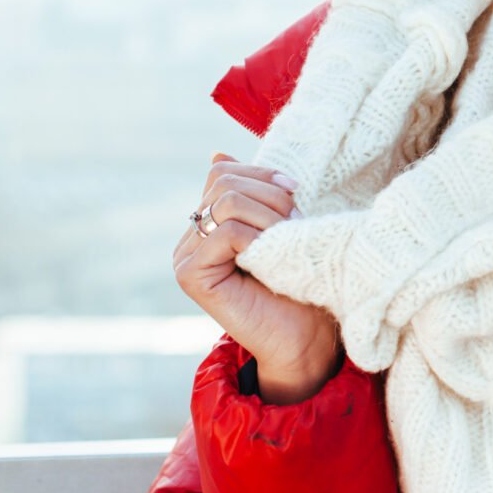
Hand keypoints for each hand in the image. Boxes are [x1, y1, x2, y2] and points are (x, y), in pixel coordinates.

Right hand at [174, 154, 340, 403]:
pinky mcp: (190, 276)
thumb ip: (253, 195)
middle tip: (296, 222)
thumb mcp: (280, 226)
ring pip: (226, 202)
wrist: (305, 338)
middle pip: (225, 182)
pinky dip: (258, 237)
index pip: (224, 172)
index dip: (263, 174)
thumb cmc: (300, 283)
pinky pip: (225, 232)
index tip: (296, 192)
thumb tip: (216, 154)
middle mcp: (191, 238)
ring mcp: (186, 256)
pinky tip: (272, 257)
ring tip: (287, 240)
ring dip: (269, 215)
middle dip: (271, 195)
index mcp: (210, 223)